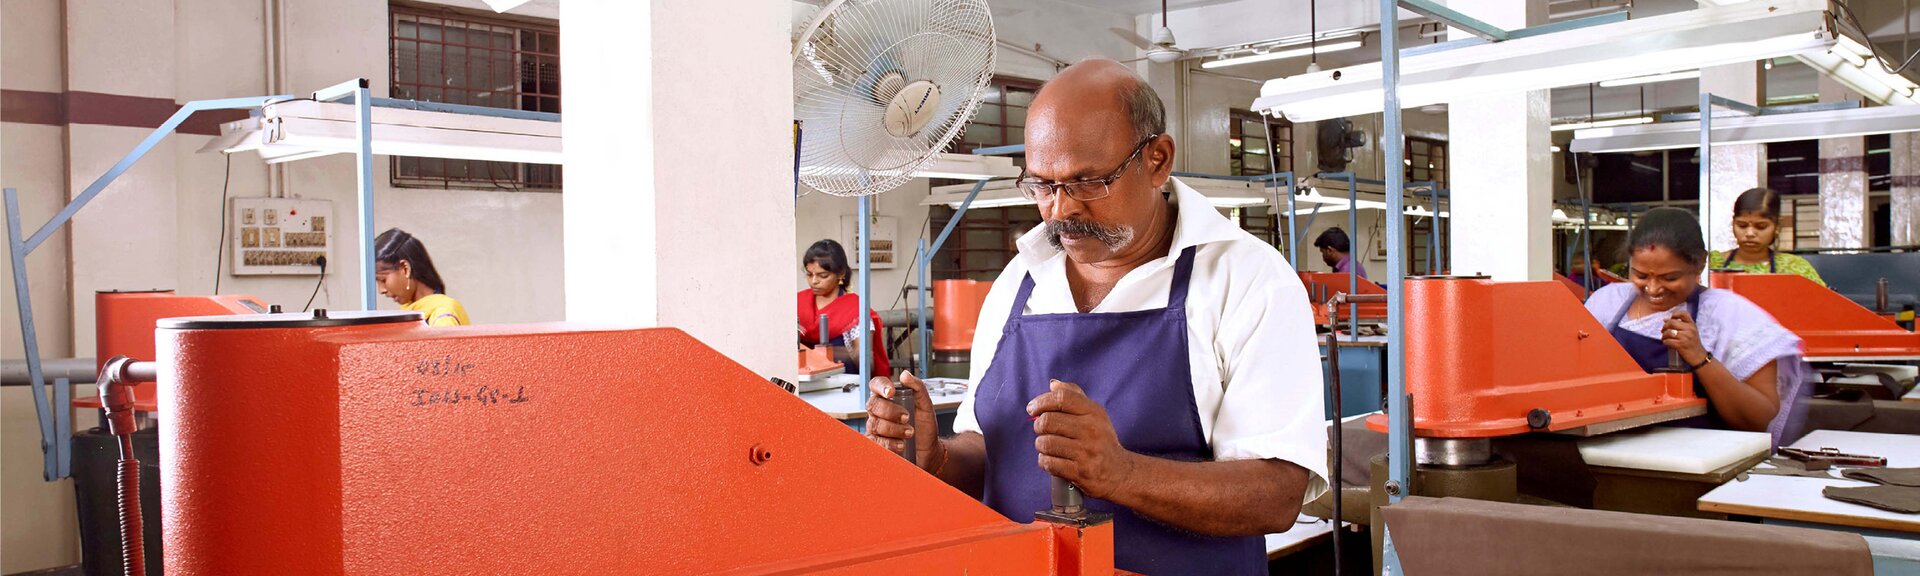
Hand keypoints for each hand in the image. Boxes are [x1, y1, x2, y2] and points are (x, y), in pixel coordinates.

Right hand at [864, 371, 942, 472]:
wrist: (929, 450)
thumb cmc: (925, 428)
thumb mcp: (926, 406)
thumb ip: (918, 388)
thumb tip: (905, 375)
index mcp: (889, 399)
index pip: (876, 385)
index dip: (880, 386)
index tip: (891, 392)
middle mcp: (879, 412)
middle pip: (873, 405)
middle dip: (891, 411)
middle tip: (907, 417)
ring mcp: (876, 428)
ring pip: (874, 424)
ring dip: (894, 429)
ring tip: (909, 433)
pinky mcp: (877, 443)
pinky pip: (874, 442)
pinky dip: (889, 443)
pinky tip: (900, 444)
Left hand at [1029, 379, 1137, 499]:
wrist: (1119, 472)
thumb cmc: (1101, 440)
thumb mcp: (1095, 414)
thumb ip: (1074, 396)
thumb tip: (1053, 384)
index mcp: (1094, 412)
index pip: (1062, 398)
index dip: (1041, 401)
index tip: (1032, 409)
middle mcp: (1091, 431)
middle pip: (1048, 421)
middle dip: (1038, 425)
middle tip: (1042, 430)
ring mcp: (1086, 452)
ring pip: (1045, 443)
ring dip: (1041, 445)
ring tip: (1048, 446)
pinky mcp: (1080, 472)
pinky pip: (1048, 463)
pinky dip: (1045, 461)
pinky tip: (1053, 460)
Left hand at [1662, 310, 1707, 365]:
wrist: (1699, 356)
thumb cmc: (1692, 343)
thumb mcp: (1690, 332)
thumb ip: (1680, 325)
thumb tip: (1665, 319)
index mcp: (1692, 325)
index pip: (1683, 314)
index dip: (1675, 314)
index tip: (1670, 319)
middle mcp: (1690, 329)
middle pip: (1672, 322)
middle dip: (1665, 327)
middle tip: (1663, 331)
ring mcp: (1685, 337)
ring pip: (1668, 332)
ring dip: (1664, 336)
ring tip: (1665, 338)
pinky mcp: (1681, 345)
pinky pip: (1668, 341)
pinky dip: (1665, 342)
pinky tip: (1667, 343)